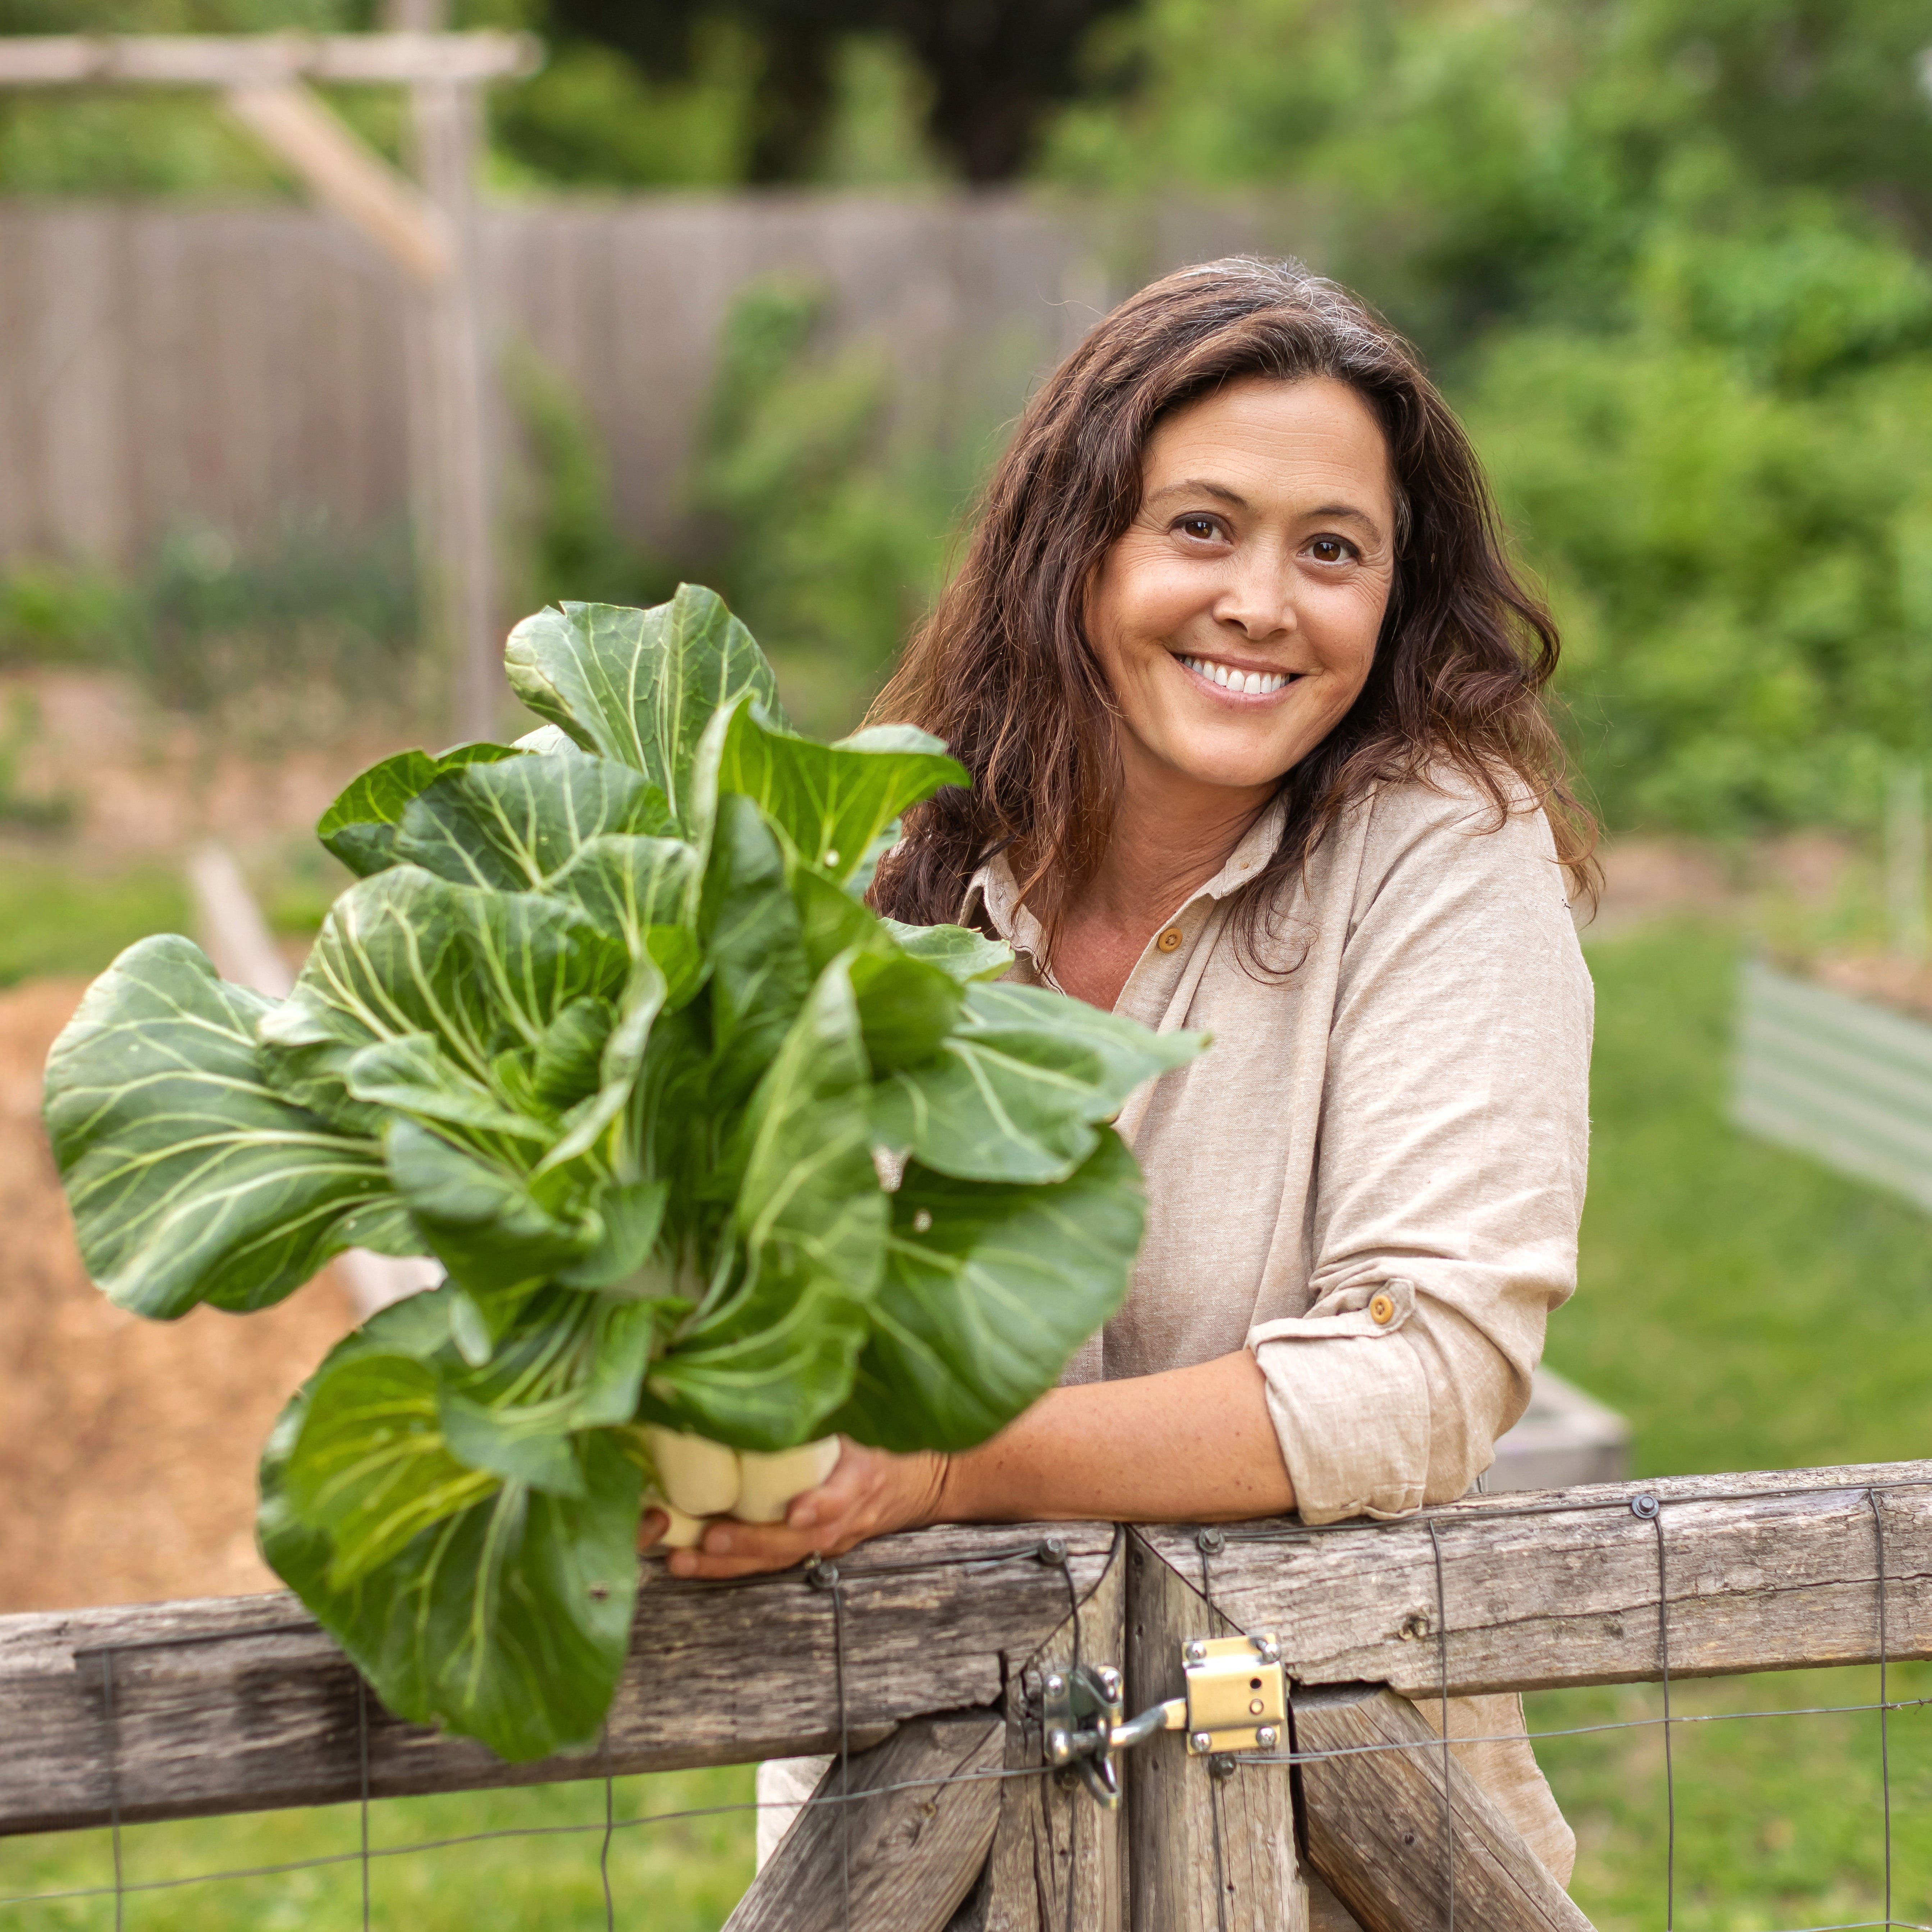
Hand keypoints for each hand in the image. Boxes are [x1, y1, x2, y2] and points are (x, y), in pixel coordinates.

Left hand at [640, 1439, 950, 1580]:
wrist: (919, 1483)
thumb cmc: (885, 1443)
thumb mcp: (870, 1421)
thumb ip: (835, 1410)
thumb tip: (793, 1366)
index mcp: (861, 1478)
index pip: (844, 1496)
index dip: (821, 1505)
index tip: (796, 1511)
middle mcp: (844, 1517)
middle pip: (798, 1539)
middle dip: (752, 1541)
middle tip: (710, 1537)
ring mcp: (827, 1540)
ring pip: (776, 1558)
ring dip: (728, 1563)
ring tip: (683, 1560)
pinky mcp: (810, 1549)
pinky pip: (768, 1562)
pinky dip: (729, 1565)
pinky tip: (690, 1561)